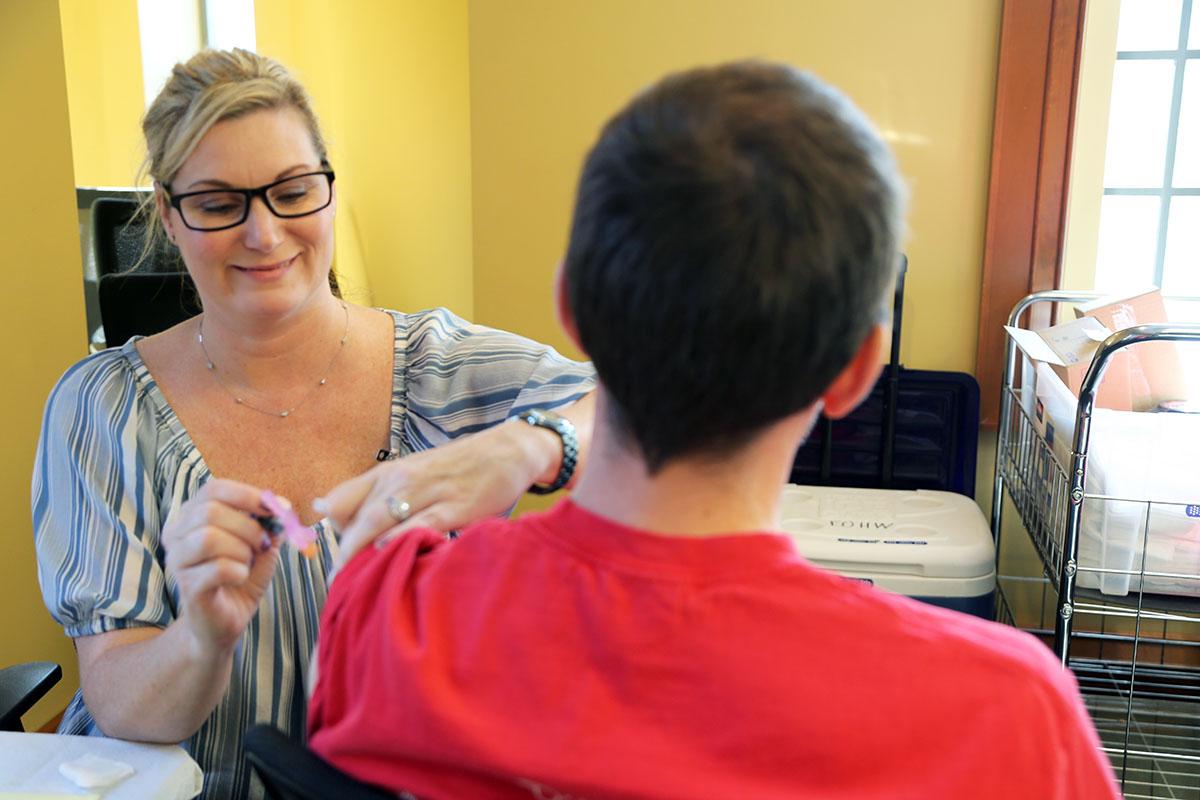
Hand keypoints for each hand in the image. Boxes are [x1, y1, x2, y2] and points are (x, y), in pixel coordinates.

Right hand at [162, 478, 281, 653]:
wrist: (224, 622)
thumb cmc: (239, 578)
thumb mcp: (260, 545)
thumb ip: (269, 524)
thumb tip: (282, 507)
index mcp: (191, 517)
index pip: (214, 489)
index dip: (247, 495)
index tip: (275, 508)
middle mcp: (177, 536)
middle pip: (210, 511)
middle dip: (248, 527)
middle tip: (261, 545)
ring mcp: (178, 562)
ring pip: (208, 538)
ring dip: (241, 550)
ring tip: (247, 563)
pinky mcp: (187, 588)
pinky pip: (218, 568)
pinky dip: (240, 571)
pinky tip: (240, 578)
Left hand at [321, 418, 557, 566]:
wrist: (507, 451)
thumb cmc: (460, 468)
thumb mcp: (417, 475)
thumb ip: (386, 496)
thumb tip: (349, 520)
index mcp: (388, 472)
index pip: (341, 500)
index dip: (333, 531)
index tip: (336, 556)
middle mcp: (400, 479)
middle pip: (357, 519)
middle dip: (344, 555)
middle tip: (340, 585)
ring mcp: (426, 491)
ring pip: (379, 522)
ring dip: (362, 554)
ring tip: (356, 584)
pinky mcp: (453, 506)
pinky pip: (418, 525)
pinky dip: (400, 541)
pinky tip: (391, 558)